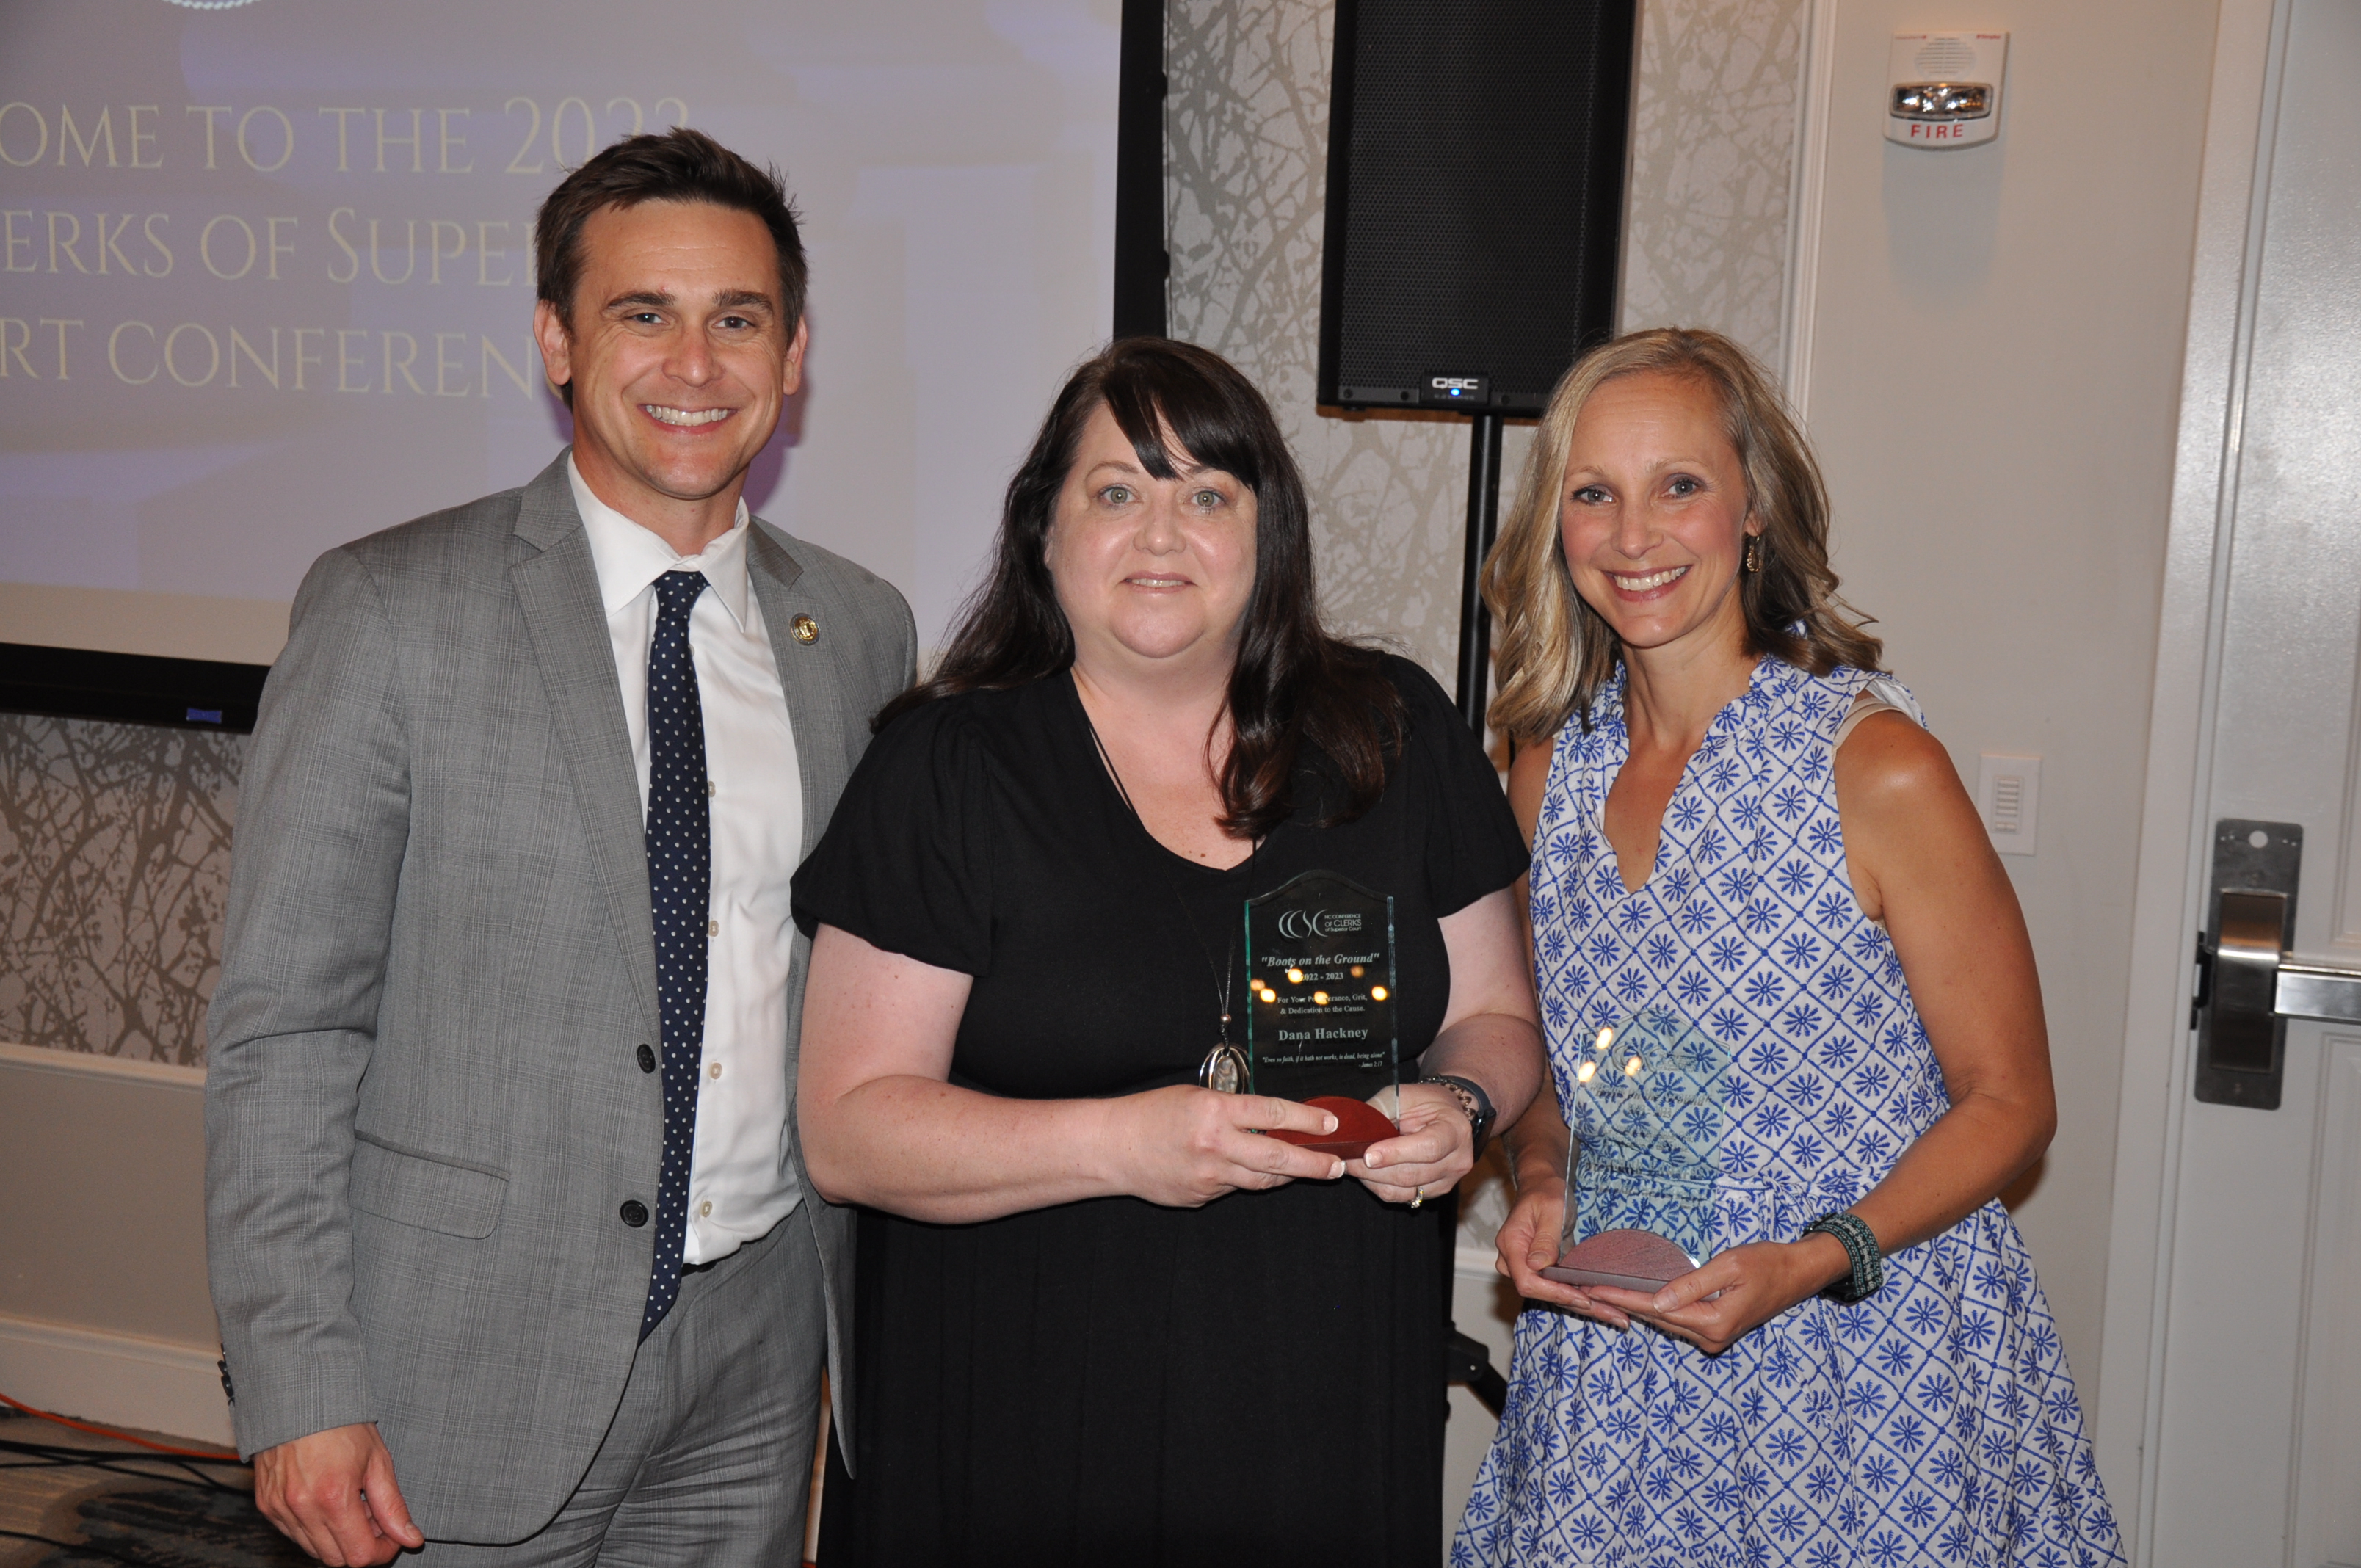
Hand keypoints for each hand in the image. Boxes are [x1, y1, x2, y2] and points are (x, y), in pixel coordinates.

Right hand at [253, 1422, 422, 1564]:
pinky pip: (294, 1534)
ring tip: (351, 1504)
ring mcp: (280, 1509)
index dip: (382, 1552)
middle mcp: (302, 1509)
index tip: (393, 1536)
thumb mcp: (377, 1461)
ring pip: (313, 1550)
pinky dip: (314, 1529)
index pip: (360, 1556)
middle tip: (373, 1516)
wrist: (299, 1399)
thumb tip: (411, 1538)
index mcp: (334, 1498)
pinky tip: (327, 1502)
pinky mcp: (267, 1505)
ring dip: (338, 1538)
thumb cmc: (342, 1423)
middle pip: (336, 1559)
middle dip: (361, 1545)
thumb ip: (393, 1506)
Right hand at [1106, 1086, 1344, 1206]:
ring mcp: (1209, 1177)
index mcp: (1216, 1112)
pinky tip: (1241, 1171)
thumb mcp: (1196, 1097)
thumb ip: (1234, 1111)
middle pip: (1279, 1158)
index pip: (1275, 1114)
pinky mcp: (1201, 1197)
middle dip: (1314, 1163)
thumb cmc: (1152, 1114)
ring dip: (1286, 1175)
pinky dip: (1243, 1180)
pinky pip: (1233, 1189)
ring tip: (1304, 1170)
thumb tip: (1273, 1124)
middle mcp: (1216, 1146)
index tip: (1331, 1125)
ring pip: (1261, 1180)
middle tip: (1337, 1166)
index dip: (1309, 1120)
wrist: (1113, 1148)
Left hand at [1351, 1081, 1476, 1203]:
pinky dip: (1381, 1187)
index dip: (1396, 1153)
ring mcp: (1448, 1180)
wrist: (1447, 1114)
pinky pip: (1403, 1198)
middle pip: (1411, 1174)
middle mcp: (1457, 1160)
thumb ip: (1378, 1113)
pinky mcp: (1435, 1192)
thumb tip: (1350, 1132)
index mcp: (1455, 1130)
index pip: (1428, 1148)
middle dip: (1373, 1170)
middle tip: (1347, 1159)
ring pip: (1404, 1191)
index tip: (1368, 1154)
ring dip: (1373, 1180)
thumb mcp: (1402, 1096)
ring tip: (1354, 1165)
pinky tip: (1369, 1173)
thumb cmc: (1424, 1103)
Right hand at [1491, 1177, 1629, 1326]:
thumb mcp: (1550, 1209)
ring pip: (1552, 1294)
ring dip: (1583, 1305)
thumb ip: (1544, 1237)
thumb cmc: (1545, 1192)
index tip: (1582, 1298)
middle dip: (1577, 1304)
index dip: (1555, 1293)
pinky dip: (1580, 1296)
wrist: (1541, 1185)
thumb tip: (1538, 1265)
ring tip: (1615, 1314)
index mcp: (1512, 1245)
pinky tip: (1603, 1304)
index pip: (1528, 1281)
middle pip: (1541, 1293)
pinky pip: (1557, 1287)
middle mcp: (1514, 1261)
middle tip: (1612, 1313)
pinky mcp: (1539, 1270)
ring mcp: (1525, 1267)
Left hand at [1584, 1233, 1850, 1354]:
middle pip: (1659, 1320)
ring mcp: (1714, 1338)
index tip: (1595, 1291)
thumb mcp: (1729, 1266)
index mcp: (1714, 1323)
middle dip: (1624, 1305)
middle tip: (1589, 1290)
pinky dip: (1658, 1310)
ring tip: (1605, 1294)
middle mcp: (1711, 1338)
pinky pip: (1680, 1322)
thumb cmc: (1766, 1263)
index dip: (1624, 1299)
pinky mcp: (1716, 1332)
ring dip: (1638, 1309)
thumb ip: (1692, 1285)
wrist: (1798, 1274)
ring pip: (1668, 1323)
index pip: (1658, 1310)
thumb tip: (1658, 1302)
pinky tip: (1638, 1299)